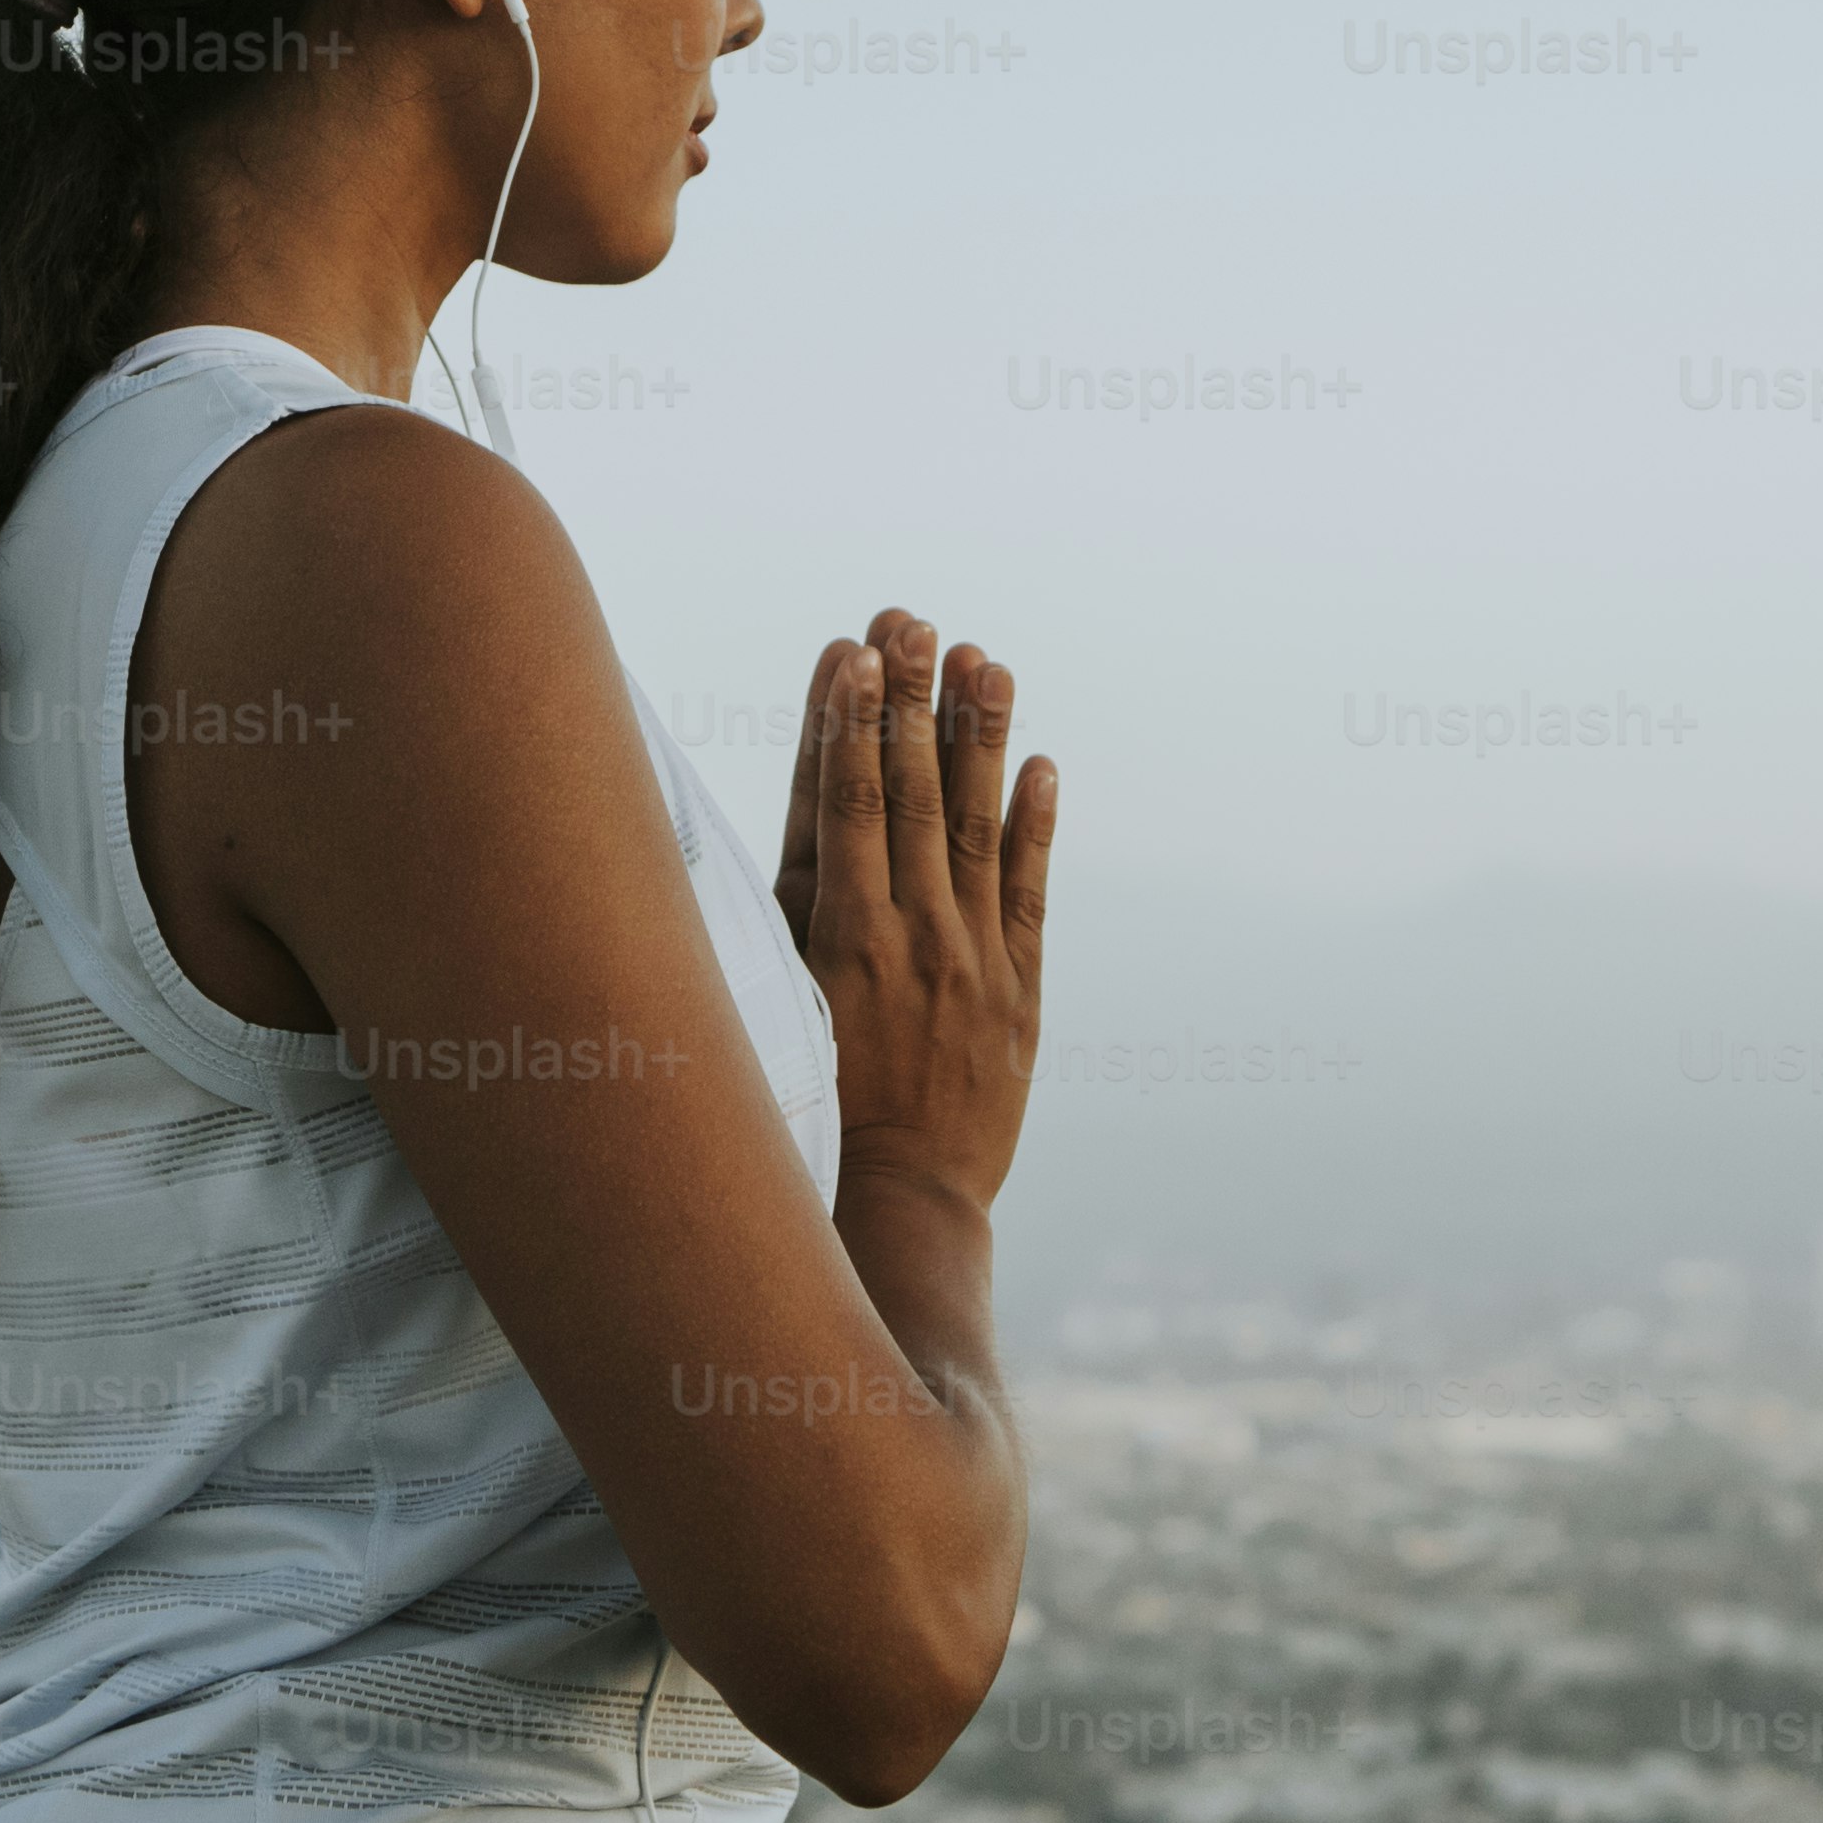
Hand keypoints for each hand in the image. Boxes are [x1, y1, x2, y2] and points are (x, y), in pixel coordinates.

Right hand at [778, 611, 1058, 1212]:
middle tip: (912, 622)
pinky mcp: (1021, 991)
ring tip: (984, 661)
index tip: (852, 650)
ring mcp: (975, 960)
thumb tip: (800, 813)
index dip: (851, 721)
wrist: (901, 1201)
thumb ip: (790, 909)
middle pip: (913, 795)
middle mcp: (914, 937)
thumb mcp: (781, 1001)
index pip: (848, 804)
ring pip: (977, 827)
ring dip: (980, 739)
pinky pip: (1030, 891)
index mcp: (842, 939)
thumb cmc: (814, 1103)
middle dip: (910, 702)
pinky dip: (1035, 826)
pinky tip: (1041, 764)